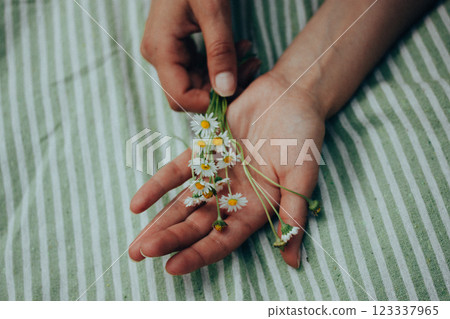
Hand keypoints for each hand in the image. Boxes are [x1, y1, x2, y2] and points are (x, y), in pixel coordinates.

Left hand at [128, 71, 324, 273]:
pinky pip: (177, 172)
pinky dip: (158, 186)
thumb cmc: (302, 134)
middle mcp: (234, 195)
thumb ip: (292, 214)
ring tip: (134, 244)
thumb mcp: (301, 174)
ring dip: (160, 221)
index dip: (198, 253)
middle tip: (139, 253)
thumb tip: (293, 261)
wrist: (290, 93)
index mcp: (257, 206)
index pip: (223, 238)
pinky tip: (137, 204)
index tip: (171, 267)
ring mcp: (217, 174)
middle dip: (170, 239)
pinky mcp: (205, 151)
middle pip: (197, 224)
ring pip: (184, 203)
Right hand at [141, 0, 260, 111]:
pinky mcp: (178, 47)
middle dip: (222, 87)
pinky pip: (199, 67)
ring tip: (248, 53)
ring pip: (197, 82)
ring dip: (225, 74)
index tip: (237, 91)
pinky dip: (220, 63)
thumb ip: (220, 52)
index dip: (208, 102)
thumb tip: (226, 92)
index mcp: (161, 49)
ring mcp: (167, 52)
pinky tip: (238, 48)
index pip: (180, 97)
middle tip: (251, 67)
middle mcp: (159, 56)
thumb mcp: (213, 11)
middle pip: (190, 92)